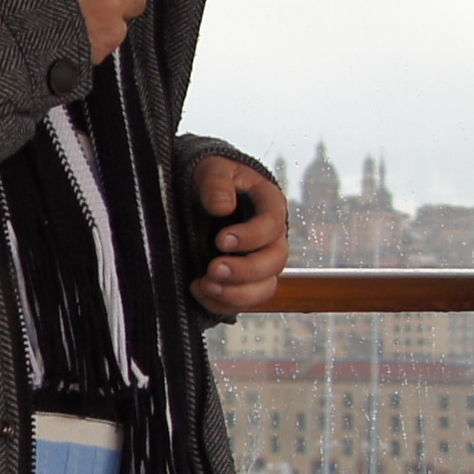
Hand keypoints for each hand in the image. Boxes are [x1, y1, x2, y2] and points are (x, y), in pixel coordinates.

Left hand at [186, 153, 286, 317]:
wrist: (199, 196)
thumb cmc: (211, 179)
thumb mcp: (211, 170)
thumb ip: (216, 183)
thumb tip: (222, 206)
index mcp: (269, 205)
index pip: (272, 226)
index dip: (250, 237)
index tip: (221, 240)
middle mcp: (272, 237)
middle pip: (274, 262)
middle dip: (244, 270)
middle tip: (213, 269)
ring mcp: (260, 261)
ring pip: (264, 288)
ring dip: (236, 293)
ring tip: (205, 285)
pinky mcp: (244, 280)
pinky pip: (244, 301)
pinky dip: (223, 302)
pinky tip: (199, 290)